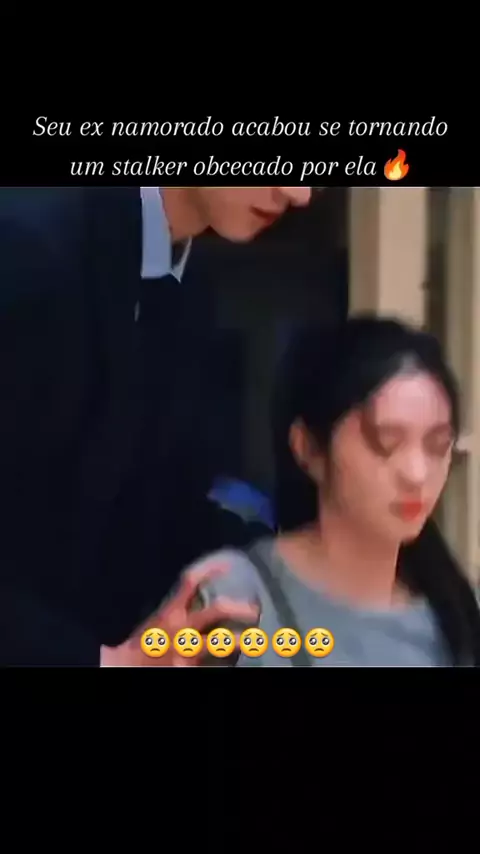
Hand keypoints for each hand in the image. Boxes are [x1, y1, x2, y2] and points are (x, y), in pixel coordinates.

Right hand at [101, 562, 258, 666]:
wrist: (123, 667)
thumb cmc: (142, 641)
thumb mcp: (158, 618)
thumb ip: (178, 608)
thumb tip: (201, 596)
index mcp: (171, 611)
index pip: (191, 581)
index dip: (212, 570)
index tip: (229, 565)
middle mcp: (181, 628)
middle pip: (216, 609)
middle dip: (239, 607)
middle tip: (255, 609)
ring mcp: (186, 651)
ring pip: (220, 642)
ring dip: (240, 640)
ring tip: (255, 640)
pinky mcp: (187, 670)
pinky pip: (212, 665)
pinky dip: (224, 663)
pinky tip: (234, 662)